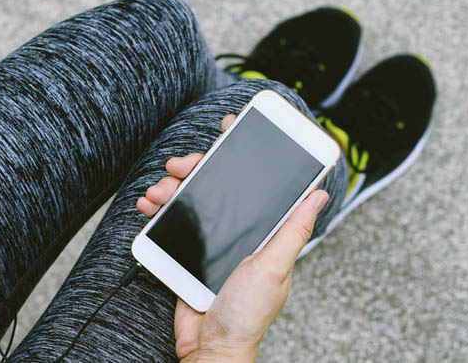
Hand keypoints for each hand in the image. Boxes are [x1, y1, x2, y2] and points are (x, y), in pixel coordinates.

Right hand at [137, 115, 328, 361]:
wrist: (209, 346)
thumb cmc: (246, 312)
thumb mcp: (272, 267)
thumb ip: (293, 229)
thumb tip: (319, 194)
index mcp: (264, 229)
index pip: (257, 181)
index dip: (245, 151)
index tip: (233, 126)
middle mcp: (239, 228)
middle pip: (218, 182)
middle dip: (197, 167)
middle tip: (180, 165)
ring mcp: (212, 237)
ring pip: (191, 196)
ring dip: (172, 186)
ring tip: (157, 192)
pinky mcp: (189, 249)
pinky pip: (173, 219)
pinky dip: (159, 209)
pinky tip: (148, 206)